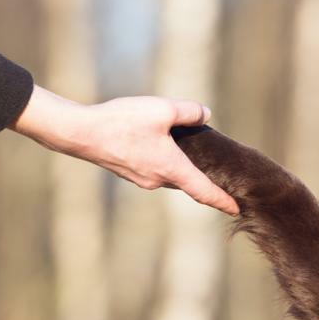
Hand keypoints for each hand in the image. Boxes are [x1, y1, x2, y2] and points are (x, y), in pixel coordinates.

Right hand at [10, 85, 238, 214]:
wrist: (80, 133)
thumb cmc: (122, 122)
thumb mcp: (162, 109)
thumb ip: (189, 112)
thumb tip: (205, 114)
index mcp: (172, 168)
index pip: (204, 192)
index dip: (223, 201)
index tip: (238, 210)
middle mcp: (158, 180)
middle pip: (190, 182)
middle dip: (205, 179)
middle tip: (223, 174)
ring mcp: (142, 179)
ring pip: (172, 175)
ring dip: (184, 167)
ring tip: (194, 153)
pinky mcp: (129, 172)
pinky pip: (156, 170)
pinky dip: (167, 162)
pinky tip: (163, 145)